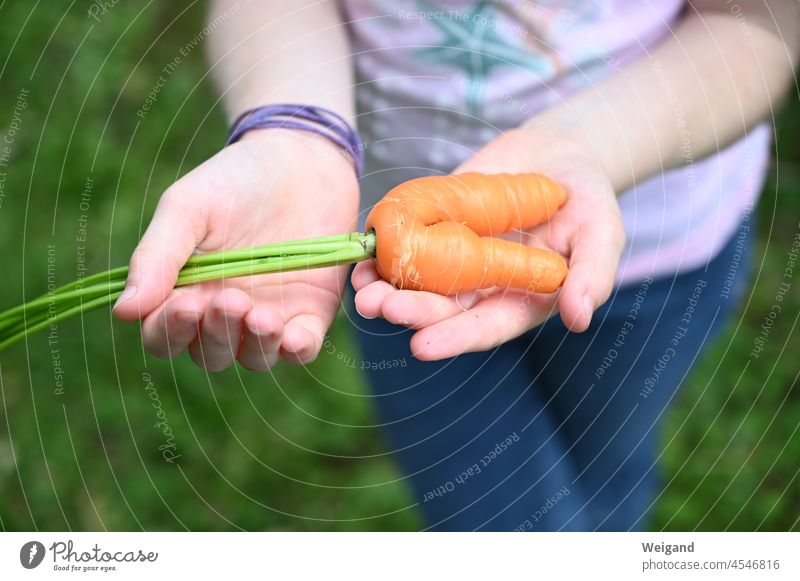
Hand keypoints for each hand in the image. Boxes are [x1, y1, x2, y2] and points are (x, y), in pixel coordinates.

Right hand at [113, 129, 358, 370]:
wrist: (299, 159)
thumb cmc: (235, 182)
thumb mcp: (188, 209)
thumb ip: (157, 257)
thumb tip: (124, 311)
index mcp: (184, 292)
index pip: (164, 335)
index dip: (171, 330)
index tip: (187, 303)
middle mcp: (223, 315)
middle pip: (210, 354)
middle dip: (216, 334)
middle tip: (230, 299)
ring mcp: (267, 317)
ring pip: (253, 358)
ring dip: (254, 345)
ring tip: (262, 315)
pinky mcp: (309, 313)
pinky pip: (301, 349)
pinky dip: (296, 350)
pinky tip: (292, 336)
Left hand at [352, 128, 624, 359]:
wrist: (560, 154)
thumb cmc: (588, 202)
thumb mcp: (602, 236)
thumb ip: (593, 277)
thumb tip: (579, 319)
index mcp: (516, 301)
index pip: (483, 327)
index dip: (453, 338)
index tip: (420, 346)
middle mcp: (480, 287)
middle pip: (440, 308)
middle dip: (409, 310)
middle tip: (380, 307)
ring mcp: (454, 257)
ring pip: (414, 281)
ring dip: (384, 287)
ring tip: (361, 288)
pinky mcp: (436, 226)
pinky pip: (406, 242)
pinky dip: (382, 251)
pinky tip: (361, 255)